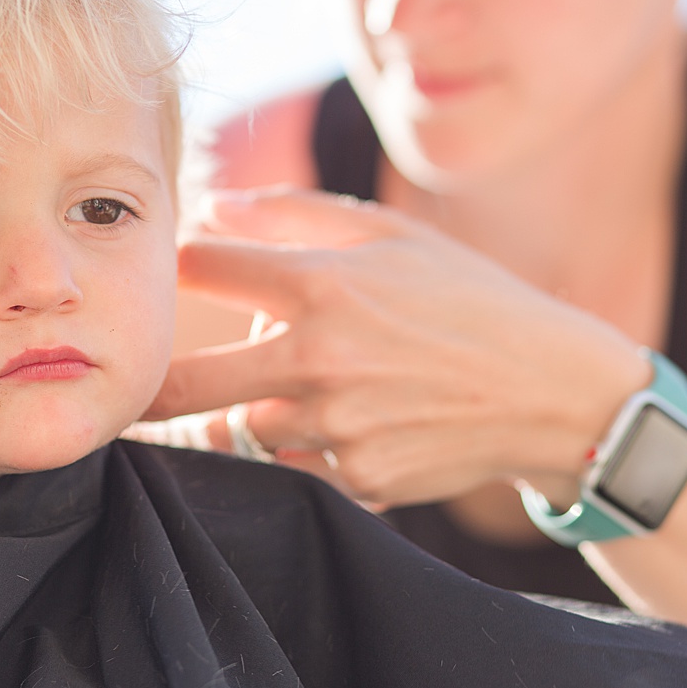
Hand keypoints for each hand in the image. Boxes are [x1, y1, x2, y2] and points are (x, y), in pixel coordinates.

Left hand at [148, 188, 648, 506]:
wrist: (555, 394)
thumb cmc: (472, 301)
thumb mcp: (394, 235)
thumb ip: (295, 214)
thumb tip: (215, 206)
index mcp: (325, 286)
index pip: (202, 267)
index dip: (178, 263)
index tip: (176, 270)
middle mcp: (320, 360)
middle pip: (183, 383)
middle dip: (146, 384)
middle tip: (131, 381)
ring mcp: (336, 428)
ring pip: (233, 432)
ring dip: (228, 417)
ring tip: (246, 399)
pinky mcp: (356, 481)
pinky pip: (288, 469)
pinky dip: (290, 450)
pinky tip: (322, 428)